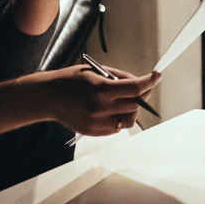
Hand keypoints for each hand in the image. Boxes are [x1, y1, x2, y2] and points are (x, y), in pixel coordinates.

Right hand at [42, 65, 160, 135]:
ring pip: (129, 119)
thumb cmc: (70, 81)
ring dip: (131, 109)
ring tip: (122, 100)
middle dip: (140, 94)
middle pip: (135, 104)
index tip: (156, 77)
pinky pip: (118, 127)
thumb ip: (119, 77)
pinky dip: (120, 118)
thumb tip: (139, 82)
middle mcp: (100, 108)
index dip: (149, 81)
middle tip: (137, 87)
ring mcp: (97, 122)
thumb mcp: (96, 71)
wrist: (48, 97)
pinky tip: (111, 109)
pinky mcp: (95, 132)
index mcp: (101, 89)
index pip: (135, 88)